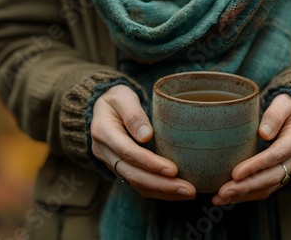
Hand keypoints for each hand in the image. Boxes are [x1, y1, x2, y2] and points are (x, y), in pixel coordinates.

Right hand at [91, 84, 195, 199]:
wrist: (103, 108)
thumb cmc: (117, 99)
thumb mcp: (122, 97)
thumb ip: (133, 113)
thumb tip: (146, 136)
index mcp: (104, 132)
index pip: (128, 152)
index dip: (150, 163)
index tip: (173, 170)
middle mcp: (105, 152)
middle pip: (133, 174)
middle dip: (161, 185)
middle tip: (188, 190)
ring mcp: (112, 163)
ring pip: (136, 184)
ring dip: (162, 191)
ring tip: (188, 193)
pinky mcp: (121, 168)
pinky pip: (138, 184)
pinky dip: (158, 190)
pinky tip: (177, 192)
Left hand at [212, 93, 290, 204]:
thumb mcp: (285, 103)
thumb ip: (275, 115)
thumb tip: (264, 132)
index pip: (277, 154)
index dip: (256, 165)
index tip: (235, 173)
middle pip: (273, 176)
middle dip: (247, 186)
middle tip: (223, 191)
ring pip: (269, 186)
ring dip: (245, 195)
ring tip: (220, 198)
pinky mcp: (282, 173)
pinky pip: (267, 188)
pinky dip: (248, 194)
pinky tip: (229, 197)